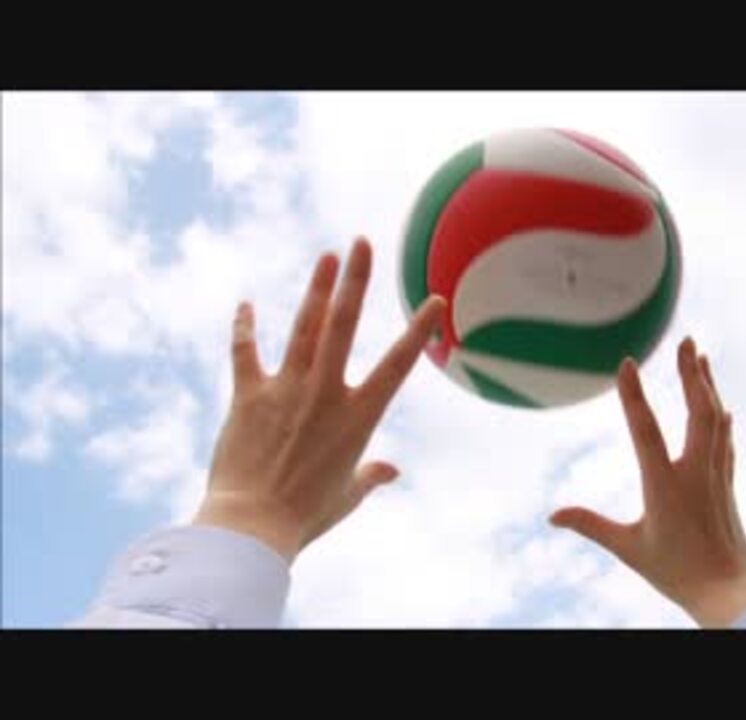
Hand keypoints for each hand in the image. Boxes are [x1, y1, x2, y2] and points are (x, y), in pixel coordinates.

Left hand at [193, 237, 445, 562]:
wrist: (251, 526)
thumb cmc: (305, 516)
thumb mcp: (348, 496)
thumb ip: (371, 476)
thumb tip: (393, 470)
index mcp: (357, 417)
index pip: (397, 365)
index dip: (418, 331)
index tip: (434, 301)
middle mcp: (325, 394)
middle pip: (343, 326)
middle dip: (356, 281)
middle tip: (362, 242)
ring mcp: (285, 390)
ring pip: (303, 328)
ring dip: (316, 289)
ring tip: (327, 256)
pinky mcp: (248, 396)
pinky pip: (245, 353)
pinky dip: (244, 328)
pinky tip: (244, 304)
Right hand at [550, 337, 745, 626]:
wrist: (727, 592)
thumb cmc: (674, 572)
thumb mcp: (627, 548)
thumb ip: (590, 525)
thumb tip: (552, 516)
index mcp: (664, 486)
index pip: (646, 432)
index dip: (635, 396)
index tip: (629, 363)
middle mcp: (694, 474)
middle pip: (698, 413)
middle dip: (691, 374)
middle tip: (687, 340)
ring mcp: (715, 476)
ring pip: (716, 421)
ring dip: (708, 386)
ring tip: (701, 357)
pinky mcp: (726, 483)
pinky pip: (724, 441)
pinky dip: (719, 418)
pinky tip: (721, 405)